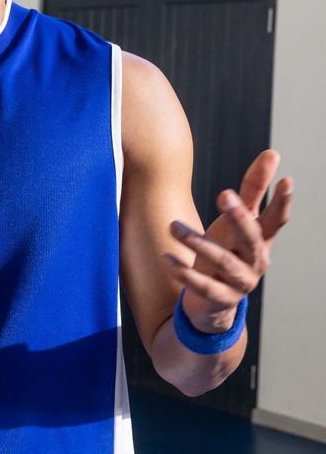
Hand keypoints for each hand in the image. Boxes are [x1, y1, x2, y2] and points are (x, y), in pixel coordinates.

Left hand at [163, 149, 292, 332]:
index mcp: (262, 240)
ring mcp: (241, 283)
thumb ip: (253, 189)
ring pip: (223, 261)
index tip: (286, 180)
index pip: (276, 220)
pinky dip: (184, 273)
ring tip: (172, 226)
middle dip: (239, 216)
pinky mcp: (221, 299)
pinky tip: (167, 259)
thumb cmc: (228, 250)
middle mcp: (257, 261)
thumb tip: (272, 153)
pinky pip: (202, 286)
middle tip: (224, 193)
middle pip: (252, 238)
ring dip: (197, 242)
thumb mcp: (237, 220)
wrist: (213, 301)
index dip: (282, 202)